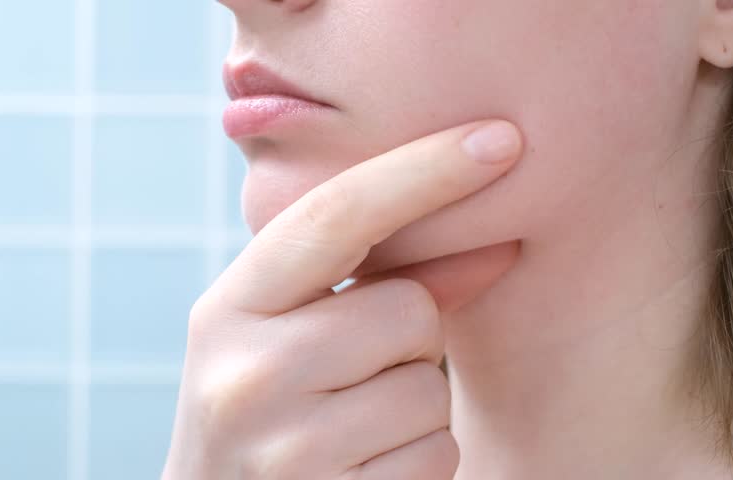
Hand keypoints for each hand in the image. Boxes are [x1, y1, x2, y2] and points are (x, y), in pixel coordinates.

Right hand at [161, 119, 522, 478]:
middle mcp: (245, 371)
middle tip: (357, 374)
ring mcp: (282, 446)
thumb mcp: (301, 334)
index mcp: (231, 307)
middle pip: (408, 310)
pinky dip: (418, 462)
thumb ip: (389, 284)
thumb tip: (501, 243)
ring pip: (427, 390)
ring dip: (414, 408)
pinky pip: (434, 456)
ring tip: (353, 428)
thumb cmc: (276, 406)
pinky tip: (363, 470)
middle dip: (410, 340)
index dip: (424, 170)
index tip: (501, 139)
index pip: (335, 215)